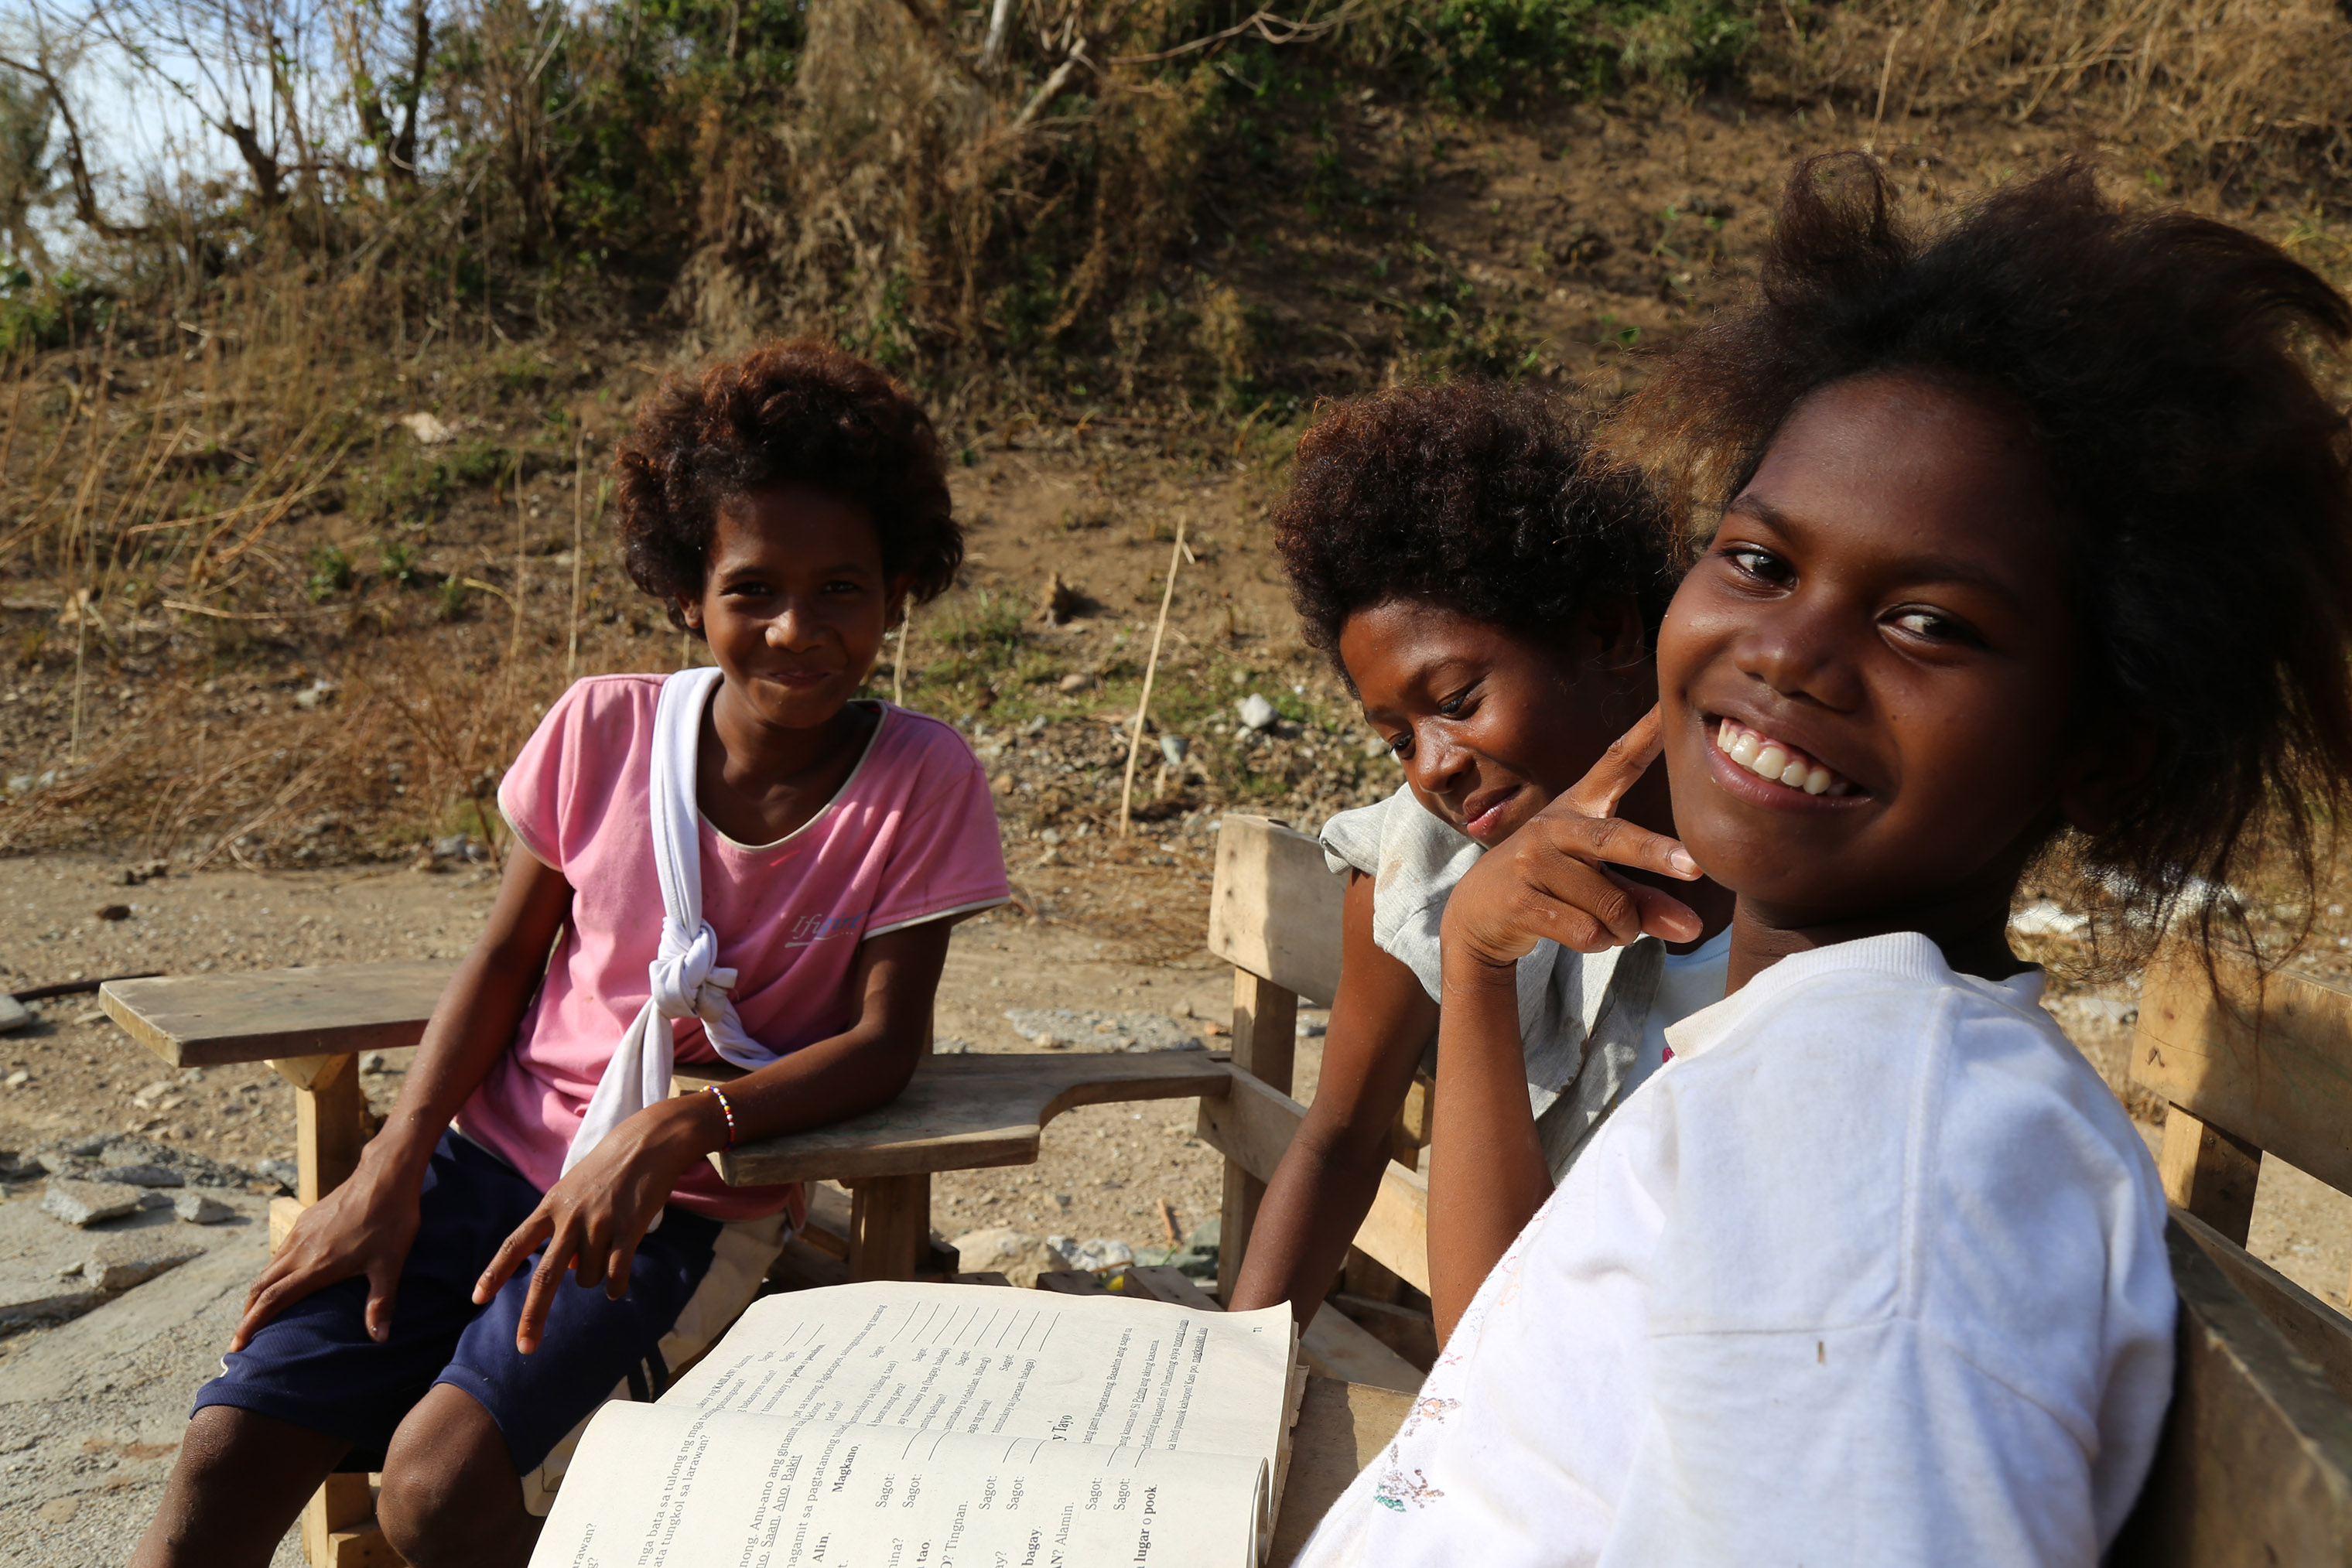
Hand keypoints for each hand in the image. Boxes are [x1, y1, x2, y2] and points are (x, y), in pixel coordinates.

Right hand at [232, 1158, 424, 1351]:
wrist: (385, 1175)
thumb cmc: (391, 1220)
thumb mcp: (390, 1264)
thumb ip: (381, 1302)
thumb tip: (379, 1338)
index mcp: (315, 1265)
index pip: (272, 1300)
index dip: (251, 1325)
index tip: (237, 1345)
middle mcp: (300, 1250)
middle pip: (261, 1286)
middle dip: (248, 1313)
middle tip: (242, 1337)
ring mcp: (300, 1232)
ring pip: (269, 1267)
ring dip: (259, 1292)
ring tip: (258, 1312)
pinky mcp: (306, 1219)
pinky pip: (280, 1251)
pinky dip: (272, 1271)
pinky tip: (283, 1277)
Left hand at [471, 1094, 717, 1353]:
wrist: (648, 1142)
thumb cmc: (608, 1166)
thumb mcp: (573, 1188)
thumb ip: (561, 1225)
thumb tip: (566, 1270)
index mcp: (550, 1206)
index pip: (514, 1244)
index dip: (495, 1273)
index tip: (477, 1299)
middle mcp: (569, 1218)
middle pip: (545, 1277)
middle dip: (533, 1317)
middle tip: (525, 1348)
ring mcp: (599, 1225)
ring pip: (586, 1278)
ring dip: (593, 1276)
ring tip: (607, 1249)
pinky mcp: (628, 1230)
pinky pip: (614, 1275)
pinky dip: (614, 1286)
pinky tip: (617, 1283)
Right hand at [1442, 706, 1704, 974]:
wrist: (1478, 915)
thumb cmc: (1554, 888)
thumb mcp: (1600, 884)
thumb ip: (1646, 901)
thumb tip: (1692, 929)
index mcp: (1579, 808)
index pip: (1616, 763)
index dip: (1645, 734)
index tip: (1669, 705)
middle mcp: (1554, 826)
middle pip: (1615, 840)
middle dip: (1656, 854)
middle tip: (1695, 868)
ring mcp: (1532, 861)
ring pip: (1611, 906)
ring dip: (1623, 929)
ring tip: (1609, 928)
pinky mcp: (1519, 899)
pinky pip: (1586, 931)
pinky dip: (1598, 943)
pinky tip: (1583, 935)